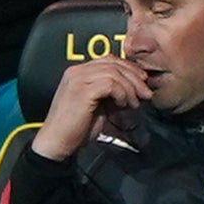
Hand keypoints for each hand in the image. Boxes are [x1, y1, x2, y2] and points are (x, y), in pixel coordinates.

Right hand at [31, 54, 148, 161]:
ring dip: (130, 88)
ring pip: (114, 73)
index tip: (142, 82)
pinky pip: (111, 84)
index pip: (109, 60)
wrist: (57, 143)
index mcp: (77, 73)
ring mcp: (77, 80)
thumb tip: (133, 88)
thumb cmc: (75, 129)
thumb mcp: (97, 106)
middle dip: (134, 78)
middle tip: (146, 93)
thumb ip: (111, 94)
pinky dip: (122, 94)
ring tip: (134, 103)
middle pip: (114, 63)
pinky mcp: (82, 91)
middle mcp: (76, 72)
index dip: (129, 69)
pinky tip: (122, 105)